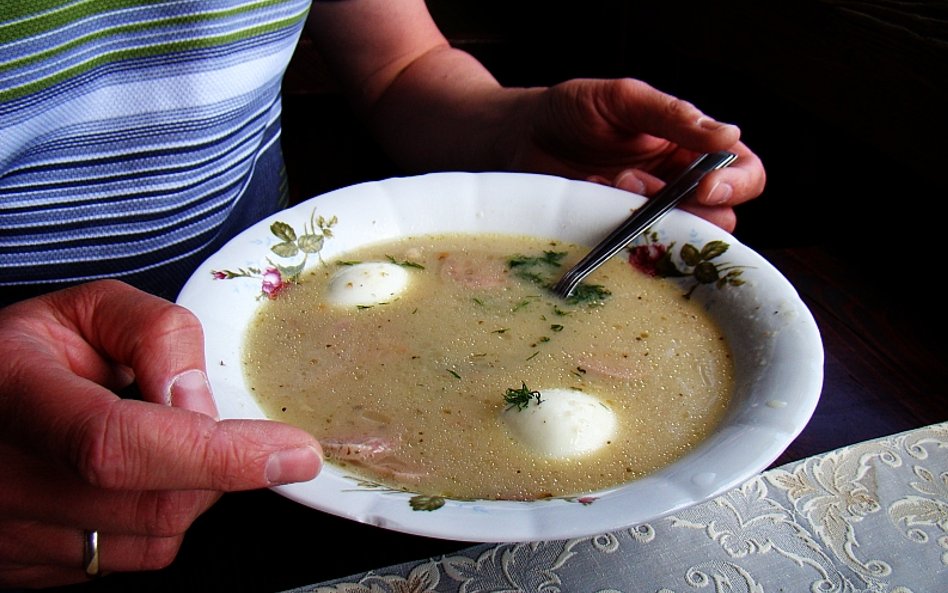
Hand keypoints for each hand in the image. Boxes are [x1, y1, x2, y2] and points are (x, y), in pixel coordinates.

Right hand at [0, 281, 321, 588]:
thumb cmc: (28, 356)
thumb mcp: (87, 311)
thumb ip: (153, 332)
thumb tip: (198, 397)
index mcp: (14, 394)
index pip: (119, 443)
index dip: (217, 454)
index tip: (291, 451)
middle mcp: (5, 479)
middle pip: (156, 503)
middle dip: (214, 463)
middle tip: (202, 420)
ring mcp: (12, 536)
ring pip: (154, 539)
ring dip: (188, 491)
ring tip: (154, 442)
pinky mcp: (29, 571)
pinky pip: (129, 559)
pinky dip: (155, 519)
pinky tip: (131, 478)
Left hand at [507, 78, 765, 231]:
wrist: (517, 138)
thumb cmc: (572, 111)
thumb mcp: (622, 99)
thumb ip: (672, 114)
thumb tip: (728, 134)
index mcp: (691, 148)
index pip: (744, 172)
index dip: (735, 185)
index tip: (704, 186)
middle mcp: (678, 186)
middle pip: (720, 219)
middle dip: (683, 207)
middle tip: (633, 182)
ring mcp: (647, 217)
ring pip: (679, 241)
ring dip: (649, 220)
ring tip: (610, 186)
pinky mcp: (615, 239)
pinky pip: (634, 254)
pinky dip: (616, 233)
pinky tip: (590, 199)